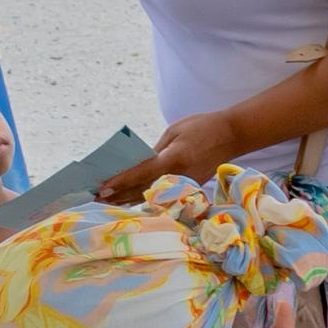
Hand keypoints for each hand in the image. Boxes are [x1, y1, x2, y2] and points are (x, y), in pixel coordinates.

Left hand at [99, 112, 250, 199]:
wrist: (232, 135)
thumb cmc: (201, 127)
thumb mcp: (173, 132)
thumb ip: (155, 151)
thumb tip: (137, 165)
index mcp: (174, 158)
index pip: (141, 173)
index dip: (120, 182)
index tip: (102, 188)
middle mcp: (179, 175)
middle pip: (144, 188)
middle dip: (119, 193)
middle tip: (95, 197)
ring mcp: (186, 183)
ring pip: (152, 194)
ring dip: (129, 198)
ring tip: (108, 200)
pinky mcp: (190, 186)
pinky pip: (163, 193)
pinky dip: (145, 195)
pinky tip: (130, 198)